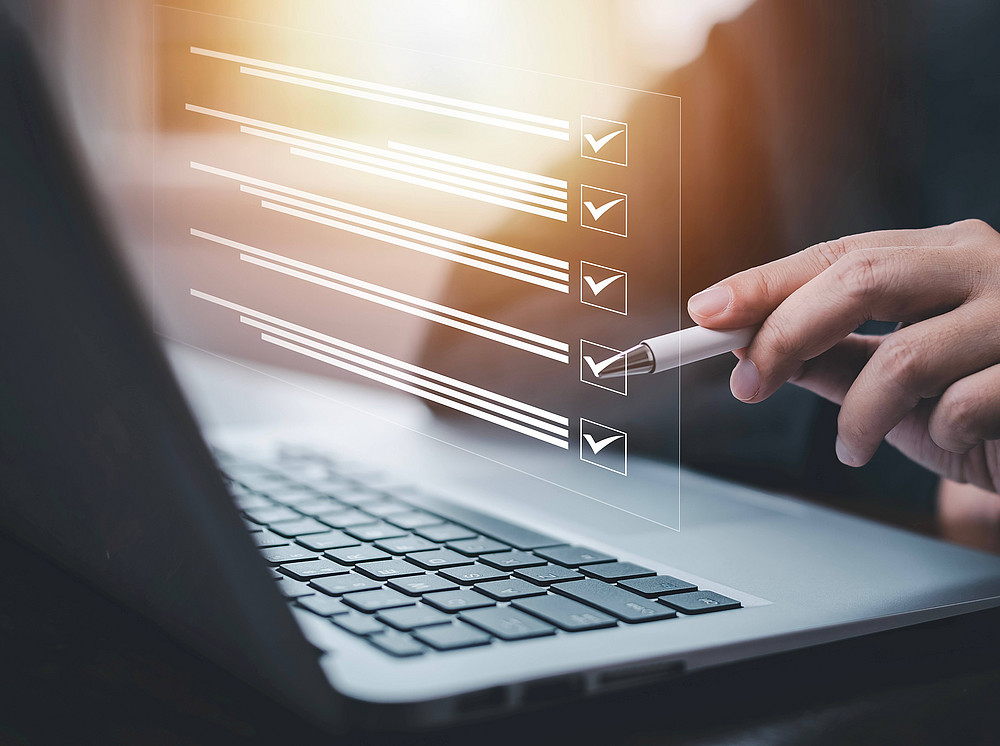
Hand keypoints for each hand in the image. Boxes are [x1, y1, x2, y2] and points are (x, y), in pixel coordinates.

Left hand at [687, 219, 999, 493]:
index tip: (708, 313)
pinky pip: (961, 406)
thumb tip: (747, 348)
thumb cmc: (983, 406)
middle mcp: (984, 265)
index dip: (767, 283)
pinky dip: (931, 436)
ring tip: (851, 448)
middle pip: (862, 279)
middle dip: (787, 334)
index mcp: (942, 256)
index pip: (839, 255)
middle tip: (747, 385)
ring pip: (904, 353)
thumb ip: (832, 359)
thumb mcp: (896, 383)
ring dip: (858, 416)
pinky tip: (944, 446)